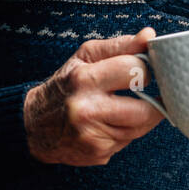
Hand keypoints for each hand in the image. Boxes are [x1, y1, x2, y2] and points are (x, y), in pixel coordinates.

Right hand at [22, 27, 164, 165]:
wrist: (34, 126)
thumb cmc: (65, 85)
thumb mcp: (86, 57)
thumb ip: (121, 46)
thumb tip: (150, 35)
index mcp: (85, 79)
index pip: (135, 71)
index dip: (145, 69)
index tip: (143, 70)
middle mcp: (87, 110)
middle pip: (145, 111)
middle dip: (154, 102)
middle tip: (150, 94)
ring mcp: (93, 136)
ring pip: (141, 128)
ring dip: (143, 118)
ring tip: (127, 107)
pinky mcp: (98, 153)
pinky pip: (129, 141)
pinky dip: (127, 132)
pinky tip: (113, 123)